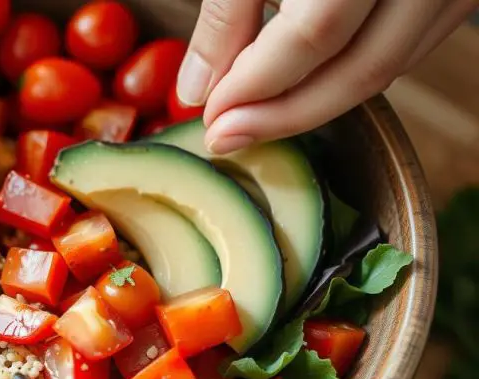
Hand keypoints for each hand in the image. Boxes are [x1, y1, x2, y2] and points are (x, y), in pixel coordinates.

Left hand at [176, 0, 477, 153]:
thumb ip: (228, 10)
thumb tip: (198, 89)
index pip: (315, 33)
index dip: (259, 86)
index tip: (211, 118)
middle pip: (363, 66)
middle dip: (288, 113)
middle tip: (228, 137)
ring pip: (389, 64)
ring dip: (319, 102)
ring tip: (257, 119)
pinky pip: (408, 46)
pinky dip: (353, 71)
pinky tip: (304, 85)